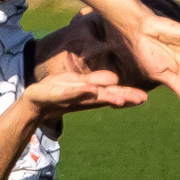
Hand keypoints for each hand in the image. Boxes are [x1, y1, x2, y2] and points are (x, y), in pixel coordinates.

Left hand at [25, 70, 146, 118]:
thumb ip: (97, 81)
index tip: (144, 98)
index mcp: (92, 93)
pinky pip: (71, 93)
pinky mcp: (58, 95)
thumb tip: (116, 80)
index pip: (113, 93)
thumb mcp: (80, 82)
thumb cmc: (59, 89)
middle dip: (123, 97)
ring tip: (120, 98)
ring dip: (106, 97)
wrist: (35, 100)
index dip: (128, 95)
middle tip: (140, 100)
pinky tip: (91, 90)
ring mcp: (72, 96)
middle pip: (107, 97)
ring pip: (93, 96)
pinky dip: (81, 92)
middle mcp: (85, 97)